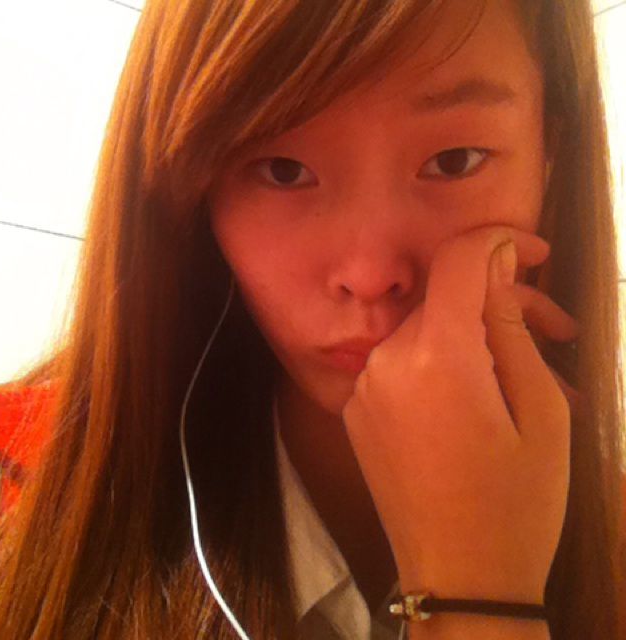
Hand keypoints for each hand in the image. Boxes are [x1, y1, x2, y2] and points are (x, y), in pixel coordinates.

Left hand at [342, 225, 577, 604]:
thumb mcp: (542, 410)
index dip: (500, 241)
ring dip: (473, 336)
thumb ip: (512, 327)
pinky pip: (404, 364)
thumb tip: (498, 270)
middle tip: (556, 331)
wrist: (458, 578)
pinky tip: (479, 395)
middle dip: (499, 301)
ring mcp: (366, 385)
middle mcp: (387, 360)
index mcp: (436, 355)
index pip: (458, 260)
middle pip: (445, 298)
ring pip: (426, 330)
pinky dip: (442, 363)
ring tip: (524, 372)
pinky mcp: (357, 409)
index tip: (534, 252)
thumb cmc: (517, 503)